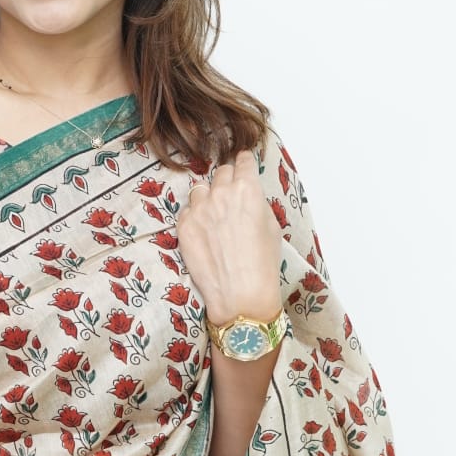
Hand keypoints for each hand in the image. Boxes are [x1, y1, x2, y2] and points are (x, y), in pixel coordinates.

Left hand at [175, 149, 283, 322]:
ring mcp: (199, 209)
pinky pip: (188, 210)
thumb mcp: (272, 226)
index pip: (243, 161)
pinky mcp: (183, 225)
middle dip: (228, 180)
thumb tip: (247, 196)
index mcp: (247, 189)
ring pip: (200, 189)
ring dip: (208, 198)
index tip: (243, 165)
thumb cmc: (263, 263)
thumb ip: (257, 202)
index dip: (245, 164)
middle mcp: (221, 193)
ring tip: (215, 217)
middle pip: (221, 172)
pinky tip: (204, 233)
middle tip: (232, 196)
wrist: (240, 294)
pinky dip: (195, 216)